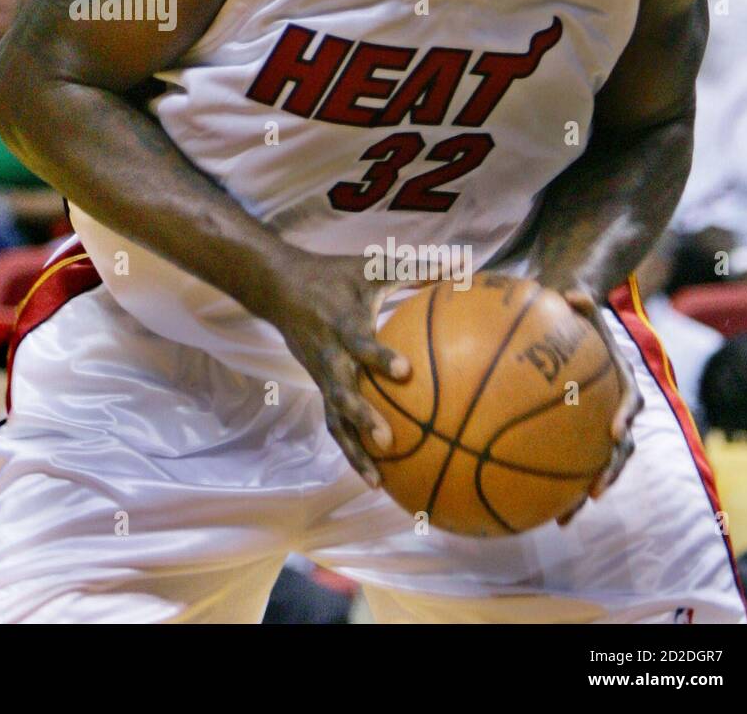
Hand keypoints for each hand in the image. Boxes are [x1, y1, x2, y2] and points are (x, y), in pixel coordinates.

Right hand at [272, 256, 409, 486]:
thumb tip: (466, 265)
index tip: (405, 372)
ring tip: (378, 480)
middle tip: (389, 441)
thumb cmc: (335, 276)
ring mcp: (321, 376)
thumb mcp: (372, 266)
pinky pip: (334, 423)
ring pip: (334, 418)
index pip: (358, 343)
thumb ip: (418, 269)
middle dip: (362, 418)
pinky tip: (376, 477)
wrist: (280, 288)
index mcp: (341, 324)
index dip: (378, 356)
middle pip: (341, 392)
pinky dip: (351, 451)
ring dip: (354, 450)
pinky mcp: (319, 387)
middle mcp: (329, 355)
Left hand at [555, 287, 642, 525]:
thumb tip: (572, 293)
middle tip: (593, 492)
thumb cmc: (574, 310)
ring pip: (594, 465)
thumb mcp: (578, 299)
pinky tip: (521, 500)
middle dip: (607, 472)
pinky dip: (547, 480)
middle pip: (617, 447)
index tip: (614, 432)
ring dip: (580, 491)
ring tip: (563, 518)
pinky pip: (562, 459)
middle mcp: (613, 407)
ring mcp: (594, 423)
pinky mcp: (573, 433)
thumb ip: (579, 298)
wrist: (574, 318)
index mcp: (620, 379)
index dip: (624, 417)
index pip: (630, 400)